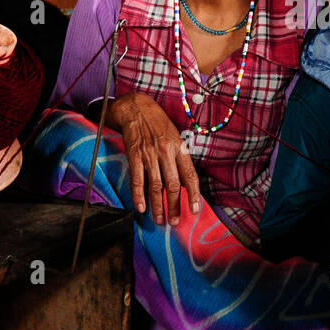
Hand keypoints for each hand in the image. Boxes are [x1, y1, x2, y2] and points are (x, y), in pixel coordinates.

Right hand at [107, 93, 201, 223]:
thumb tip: (184, 183)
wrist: (136, 108)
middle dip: (174, 206)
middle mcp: (166, 152)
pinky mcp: (134, 155)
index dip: (193, 194)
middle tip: (175, 221)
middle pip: (172, 185)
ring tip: (160, 220)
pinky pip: (137, 179)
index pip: (190, 175)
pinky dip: (139, 196)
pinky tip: (141, 208)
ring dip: (158, 206)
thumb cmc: (158, 124)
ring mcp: (149, 154)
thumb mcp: (175, 137)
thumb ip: (179, 159)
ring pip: (156, 186)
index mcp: (179, 148)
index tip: (195, 210)